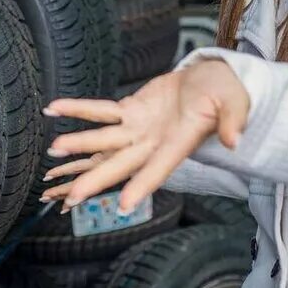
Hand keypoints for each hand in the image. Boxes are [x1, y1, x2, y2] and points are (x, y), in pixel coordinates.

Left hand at [40, 59, 249, 213]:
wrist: (210, 80)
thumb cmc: (226, 94)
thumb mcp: (234, 104)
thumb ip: (232, 121)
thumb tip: (234, 140)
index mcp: (179, 144)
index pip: (158, 169)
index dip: (142, 187)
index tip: (124, 207)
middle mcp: (153, 143)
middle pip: (121, 165)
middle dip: (96, 181)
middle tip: (71, 198)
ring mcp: (139, 129)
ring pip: (104, 141)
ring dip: (79, 145)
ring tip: (53, 151)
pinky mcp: (131, 111)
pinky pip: (100, 111)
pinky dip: (77, 109)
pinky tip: (52, 109)